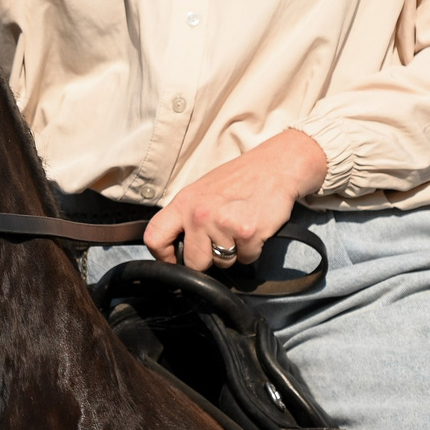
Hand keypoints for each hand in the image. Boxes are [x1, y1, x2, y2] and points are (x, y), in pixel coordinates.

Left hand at [146, 130, 328, 271]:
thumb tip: (176, 247)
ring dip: (233, 253)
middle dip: (207, 260)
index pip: (154, 237)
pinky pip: (246, 259)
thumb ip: (187, 217)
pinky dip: (252, 250)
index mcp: (184, 202)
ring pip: (222, 263)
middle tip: (220, 242)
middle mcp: (199, 214)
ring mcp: (223, 224)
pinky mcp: (247, 233)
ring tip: (239, 228)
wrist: (275, 166)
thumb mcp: (202, 191)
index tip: (174, 260)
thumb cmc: (239, 180)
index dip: (162, 256)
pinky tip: (254, 229)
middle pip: (193, 262)